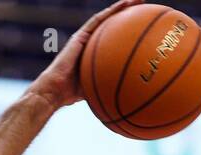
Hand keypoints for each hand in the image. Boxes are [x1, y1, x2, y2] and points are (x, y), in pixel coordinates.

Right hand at [27, 0, 144, 109]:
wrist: (55, 90)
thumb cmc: (71, 95)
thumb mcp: (96, 90)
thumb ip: (108, 86)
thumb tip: (127, 98)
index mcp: (94, 54)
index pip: (113, 40)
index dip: (128, 33)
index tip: (143, 29)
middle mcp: (90, 43)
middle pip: (112, 26)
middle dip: (129, 16)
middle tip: (145, 9)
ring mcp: (84, 37)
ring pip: (106, 18)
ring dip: (122, 7)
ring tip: (138, 0)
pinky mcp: (80, 35)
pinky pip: (98, 20)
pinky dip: (111, 11)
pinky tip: (124, 4)